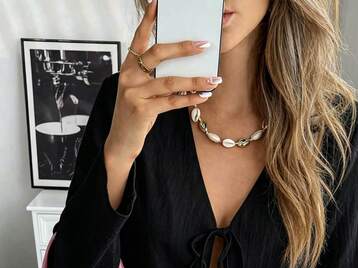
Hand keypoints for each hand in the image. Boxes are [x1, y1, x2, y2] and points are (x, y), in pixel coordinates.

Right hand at [104, 0, 221, 164]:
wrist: (121, 141)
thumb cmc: (136, 114)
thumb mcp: (141, 91)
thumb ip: (156, 78)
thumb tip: (187, 68)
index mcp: (128, 68)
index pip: (139, 39)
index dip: (148, 21)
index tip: (158, 3)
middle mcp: (128, 77)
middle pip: (157, 54)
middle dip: (183, 48)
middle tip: (204, 44)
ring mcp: (134, 93)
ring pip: (169, 82)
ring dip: (195, 80)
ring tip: (214, 79)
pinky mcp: (141, 110)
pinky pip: (171, 102)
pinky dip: (189, 99)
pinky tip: (203, 96)